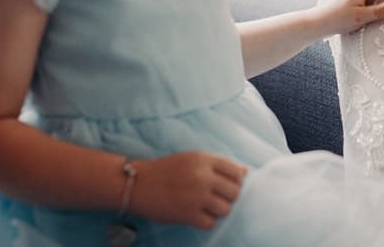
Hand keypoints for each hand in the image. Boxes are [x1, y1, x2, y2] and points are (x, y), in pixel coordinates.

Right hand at [128, 152, 246, 229]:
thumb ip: (218, 165)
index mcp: (204, 160)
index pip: (236, 172)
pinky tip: (198, 216)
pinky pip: (211, 223)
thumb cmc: (166, 170)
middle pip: (235, 192)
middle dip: (229, 197)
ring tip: (207, 207)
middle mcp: (203, 177)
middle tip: (216, 198)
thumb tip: (245, 172)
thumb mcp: (192, 159)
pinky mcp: (187, 215)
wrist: (138, 184)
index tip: (227, 185)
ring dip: (219, 210)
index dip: (236, 181)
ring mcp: (196, 197)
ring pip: (226, 209)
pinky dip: (207, 222)